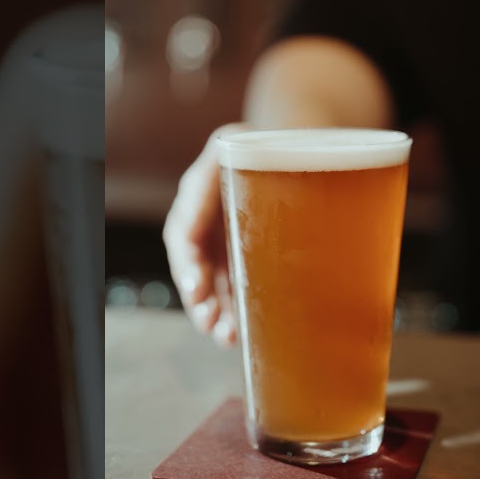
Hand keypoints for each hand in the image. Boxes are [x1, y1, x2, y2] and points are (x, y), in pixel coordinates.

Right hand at [162, 124, 246, 347]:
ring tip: (227, 337)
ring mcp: (224, 244)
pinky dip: (236, 313)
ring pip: (213, 287)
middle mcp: (205, 223)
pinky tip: (241, 333)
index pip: (183, 232)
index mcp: (198, 195)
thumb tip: (219, 185)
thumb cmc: (267, 144)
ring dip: (216, 314)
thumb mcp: (241, 141)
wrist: (296, 153)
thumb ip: (230, 157)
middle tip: (208, 320)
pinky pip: (235, 291)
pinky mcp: (246, 261)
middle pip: (194, 268)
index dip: (186, 262)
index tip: (195, 286)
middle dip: (199, 298)